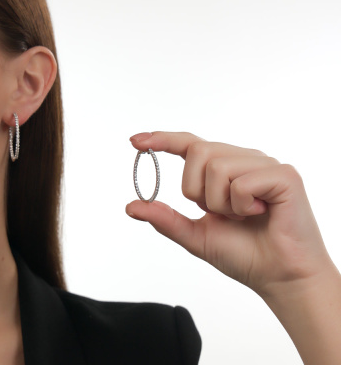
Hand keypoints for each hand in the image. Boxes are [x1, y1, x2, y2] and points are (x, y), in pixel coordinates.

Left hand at [125, 131, 334, 298]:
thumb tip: (131, 206)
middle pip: (197, 151)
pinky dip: (242, 206)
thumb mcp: (194, 235)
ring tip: (242, 216)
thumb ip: (165, 218)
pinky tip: (260, 214)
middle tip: (219, 212)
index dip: (163, 139)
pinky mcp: (284, 175)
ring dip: (220, 203)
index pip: (189, 144)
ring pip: (217, 166)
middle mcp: (242, 159)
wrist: (278, 277)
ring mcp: (264, 164)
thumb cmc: (242, 254)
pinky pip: (242, 182)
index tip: (135, 141)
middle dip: (196, 190)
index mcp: (224, 169)